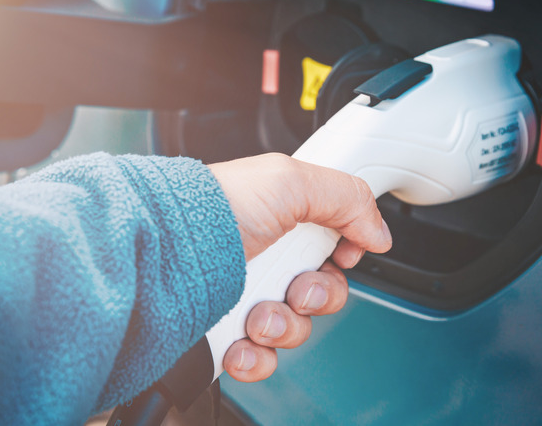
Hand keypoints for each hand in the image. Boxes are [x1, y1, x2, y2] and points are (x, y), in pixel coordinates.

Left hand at [209, 153, 391, 381]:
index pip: (332, 251)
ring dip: (283, 327)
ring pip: (294, 332)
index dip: (343, 260)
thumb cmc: (213, 210)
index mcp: (283, 225)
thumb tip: (378, 232)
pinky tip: (242, 342)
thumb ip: (347, 198)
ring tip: (258, 314)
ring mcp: (246, 300)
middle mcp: (266, 262)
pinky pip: (261, 360)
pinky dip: (256, 357)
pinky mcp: (228, 335)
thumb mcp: (290, 181)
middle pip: (320, 296)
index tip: (340, 256)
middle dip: (315, 297)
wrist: (163, 253)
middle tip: (295, 287)